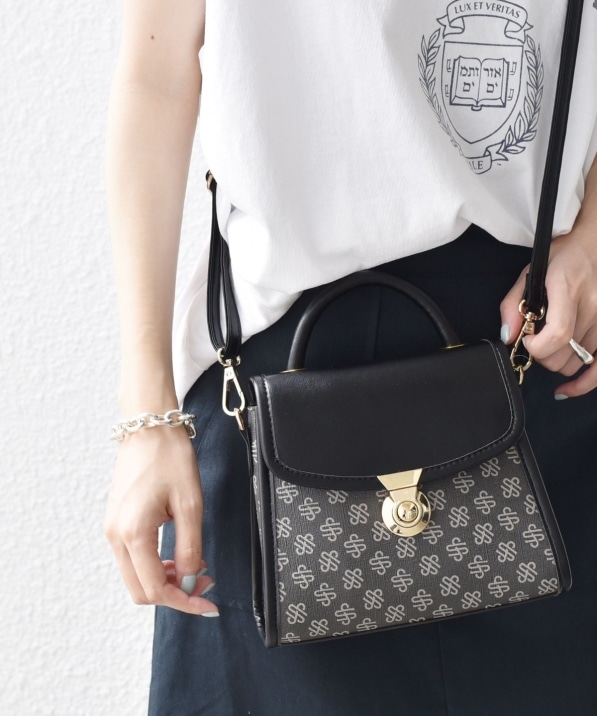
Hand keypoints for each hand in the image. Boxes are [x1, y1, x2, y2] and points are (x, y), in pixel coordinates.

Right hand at [104, 427, 218, 615]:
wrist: (149, 428)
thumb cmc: (169, 458)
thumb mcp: (190, 503)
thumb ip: (190, 546)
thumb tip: (191, 579)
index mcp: (133, 533)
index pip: (155, 588)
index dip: (184, 601)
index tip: (208, 604)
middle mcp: (115, 536)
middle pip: (141, 591)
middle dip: (175, 594)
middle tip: (206, 584)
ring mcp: (112, 530)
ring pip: (136, 577)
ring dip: (166, 580)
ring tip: (196, 566)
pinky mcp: (116, 523)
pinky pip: (133, 559)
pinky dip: (156, 565)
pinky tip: (179, 554)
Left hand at [500, 225, 596, 397]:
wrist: (593, 244)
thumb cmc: (560, 258)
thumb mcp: (528, 273)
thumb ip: (513, 304)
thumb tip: (508, 335)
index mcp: (567, 287)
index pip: (557, 333)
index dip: (538, 347)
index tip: (528, 341)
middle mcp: (592, 304)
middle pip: (565, 354)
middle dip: (542, 356)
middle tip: (536, 341)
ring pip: (578, 362)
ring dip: (558, 362)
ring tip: (551, 346)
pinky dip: (584, 383)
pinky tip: (566, 390)